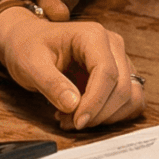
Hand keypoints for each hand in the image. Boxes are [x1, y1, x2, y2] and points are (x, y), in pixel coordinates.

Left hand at [0, 10, 143, 130]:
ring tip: (73, 119)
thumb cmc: (28, 47)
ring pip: (130, 97)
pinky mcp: (119, 76)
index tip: (77, 121)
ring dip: (106, 116)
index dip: (95, 102)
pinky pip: (130, 101)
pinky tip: (86, 116)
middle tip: (68, 122)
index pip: (107, 73)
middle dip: (98, 113)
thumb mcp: (31, 64)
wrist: (28, 41)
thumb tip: (73, 105)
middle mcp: (112, 45)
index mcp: (93, 35)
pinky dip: (112, 115)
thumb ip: (51, 83)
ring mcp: (119, 60)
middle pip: (122, 87)